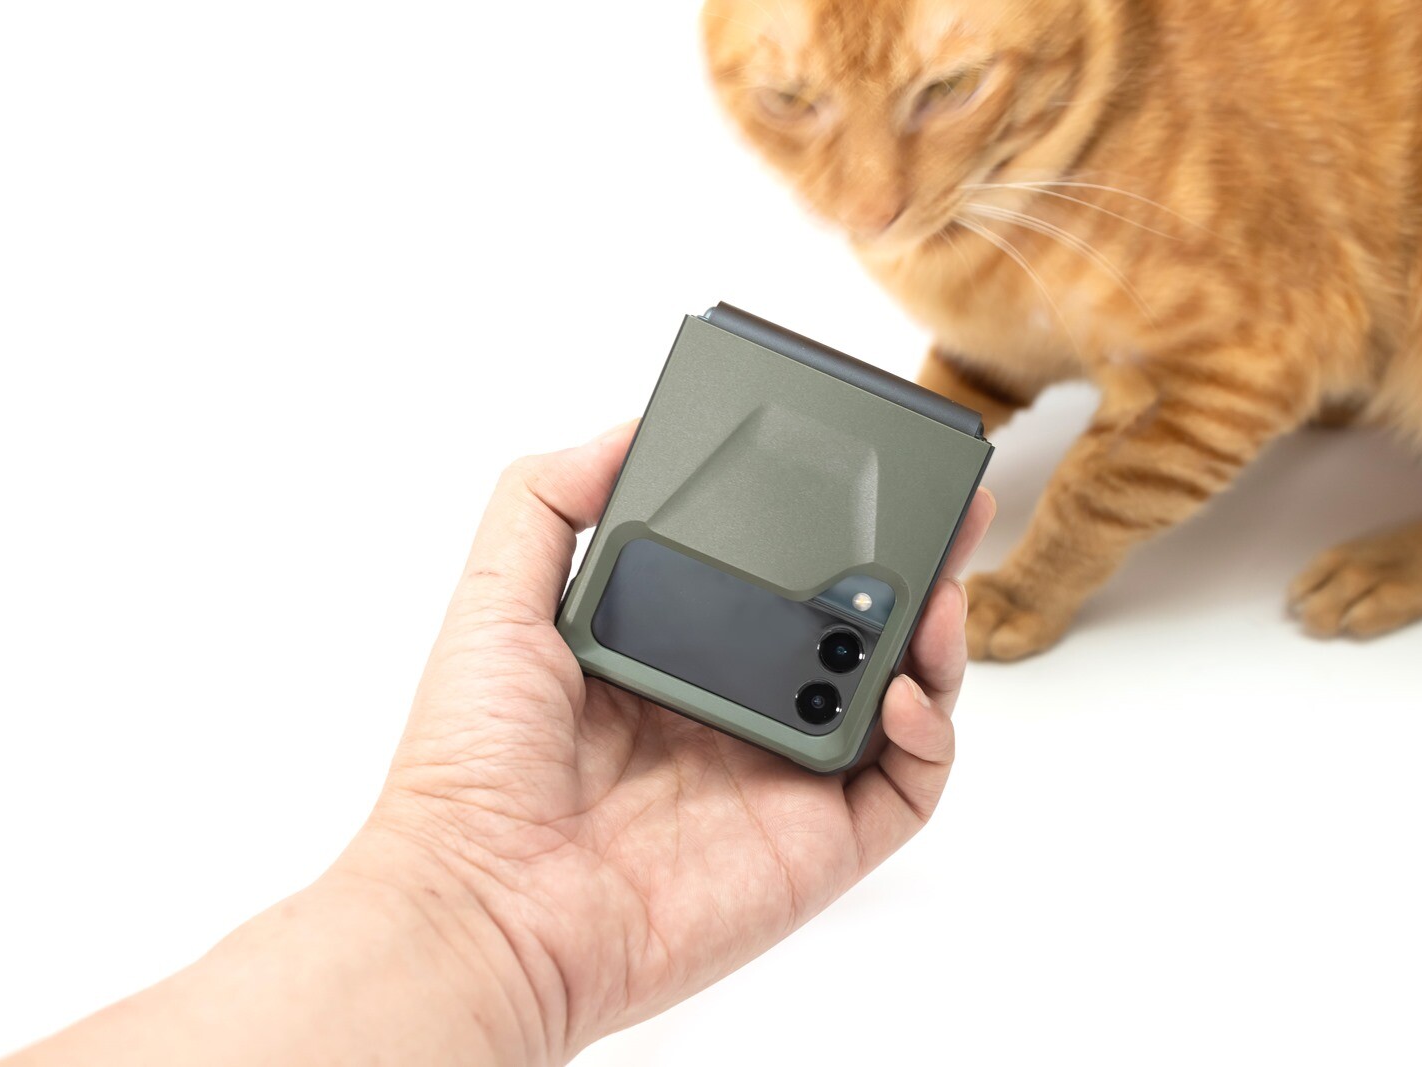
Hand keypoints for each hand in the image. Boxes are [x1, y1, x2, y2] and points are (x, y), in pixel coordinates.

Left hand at [355, 420, 994, 1060]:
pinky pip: (908, 787)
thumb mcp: (495, 598)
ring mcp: (785, 779)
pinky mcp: (820, 843)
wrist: (484, 906)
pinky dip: (931, 737)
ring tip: (936, 595)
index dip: (830, 529)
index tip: (867, 474)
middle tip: (951, 513)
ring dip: (936, 643)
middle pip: (855, 631)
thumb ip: (549, 500)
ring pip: (898, 701)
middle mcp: (739, 712)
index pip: (779, 579)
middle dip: (912, 571)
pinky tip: (902, 696)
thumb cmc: (470, 766)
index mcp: (676, 653)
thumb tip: (625, 428)